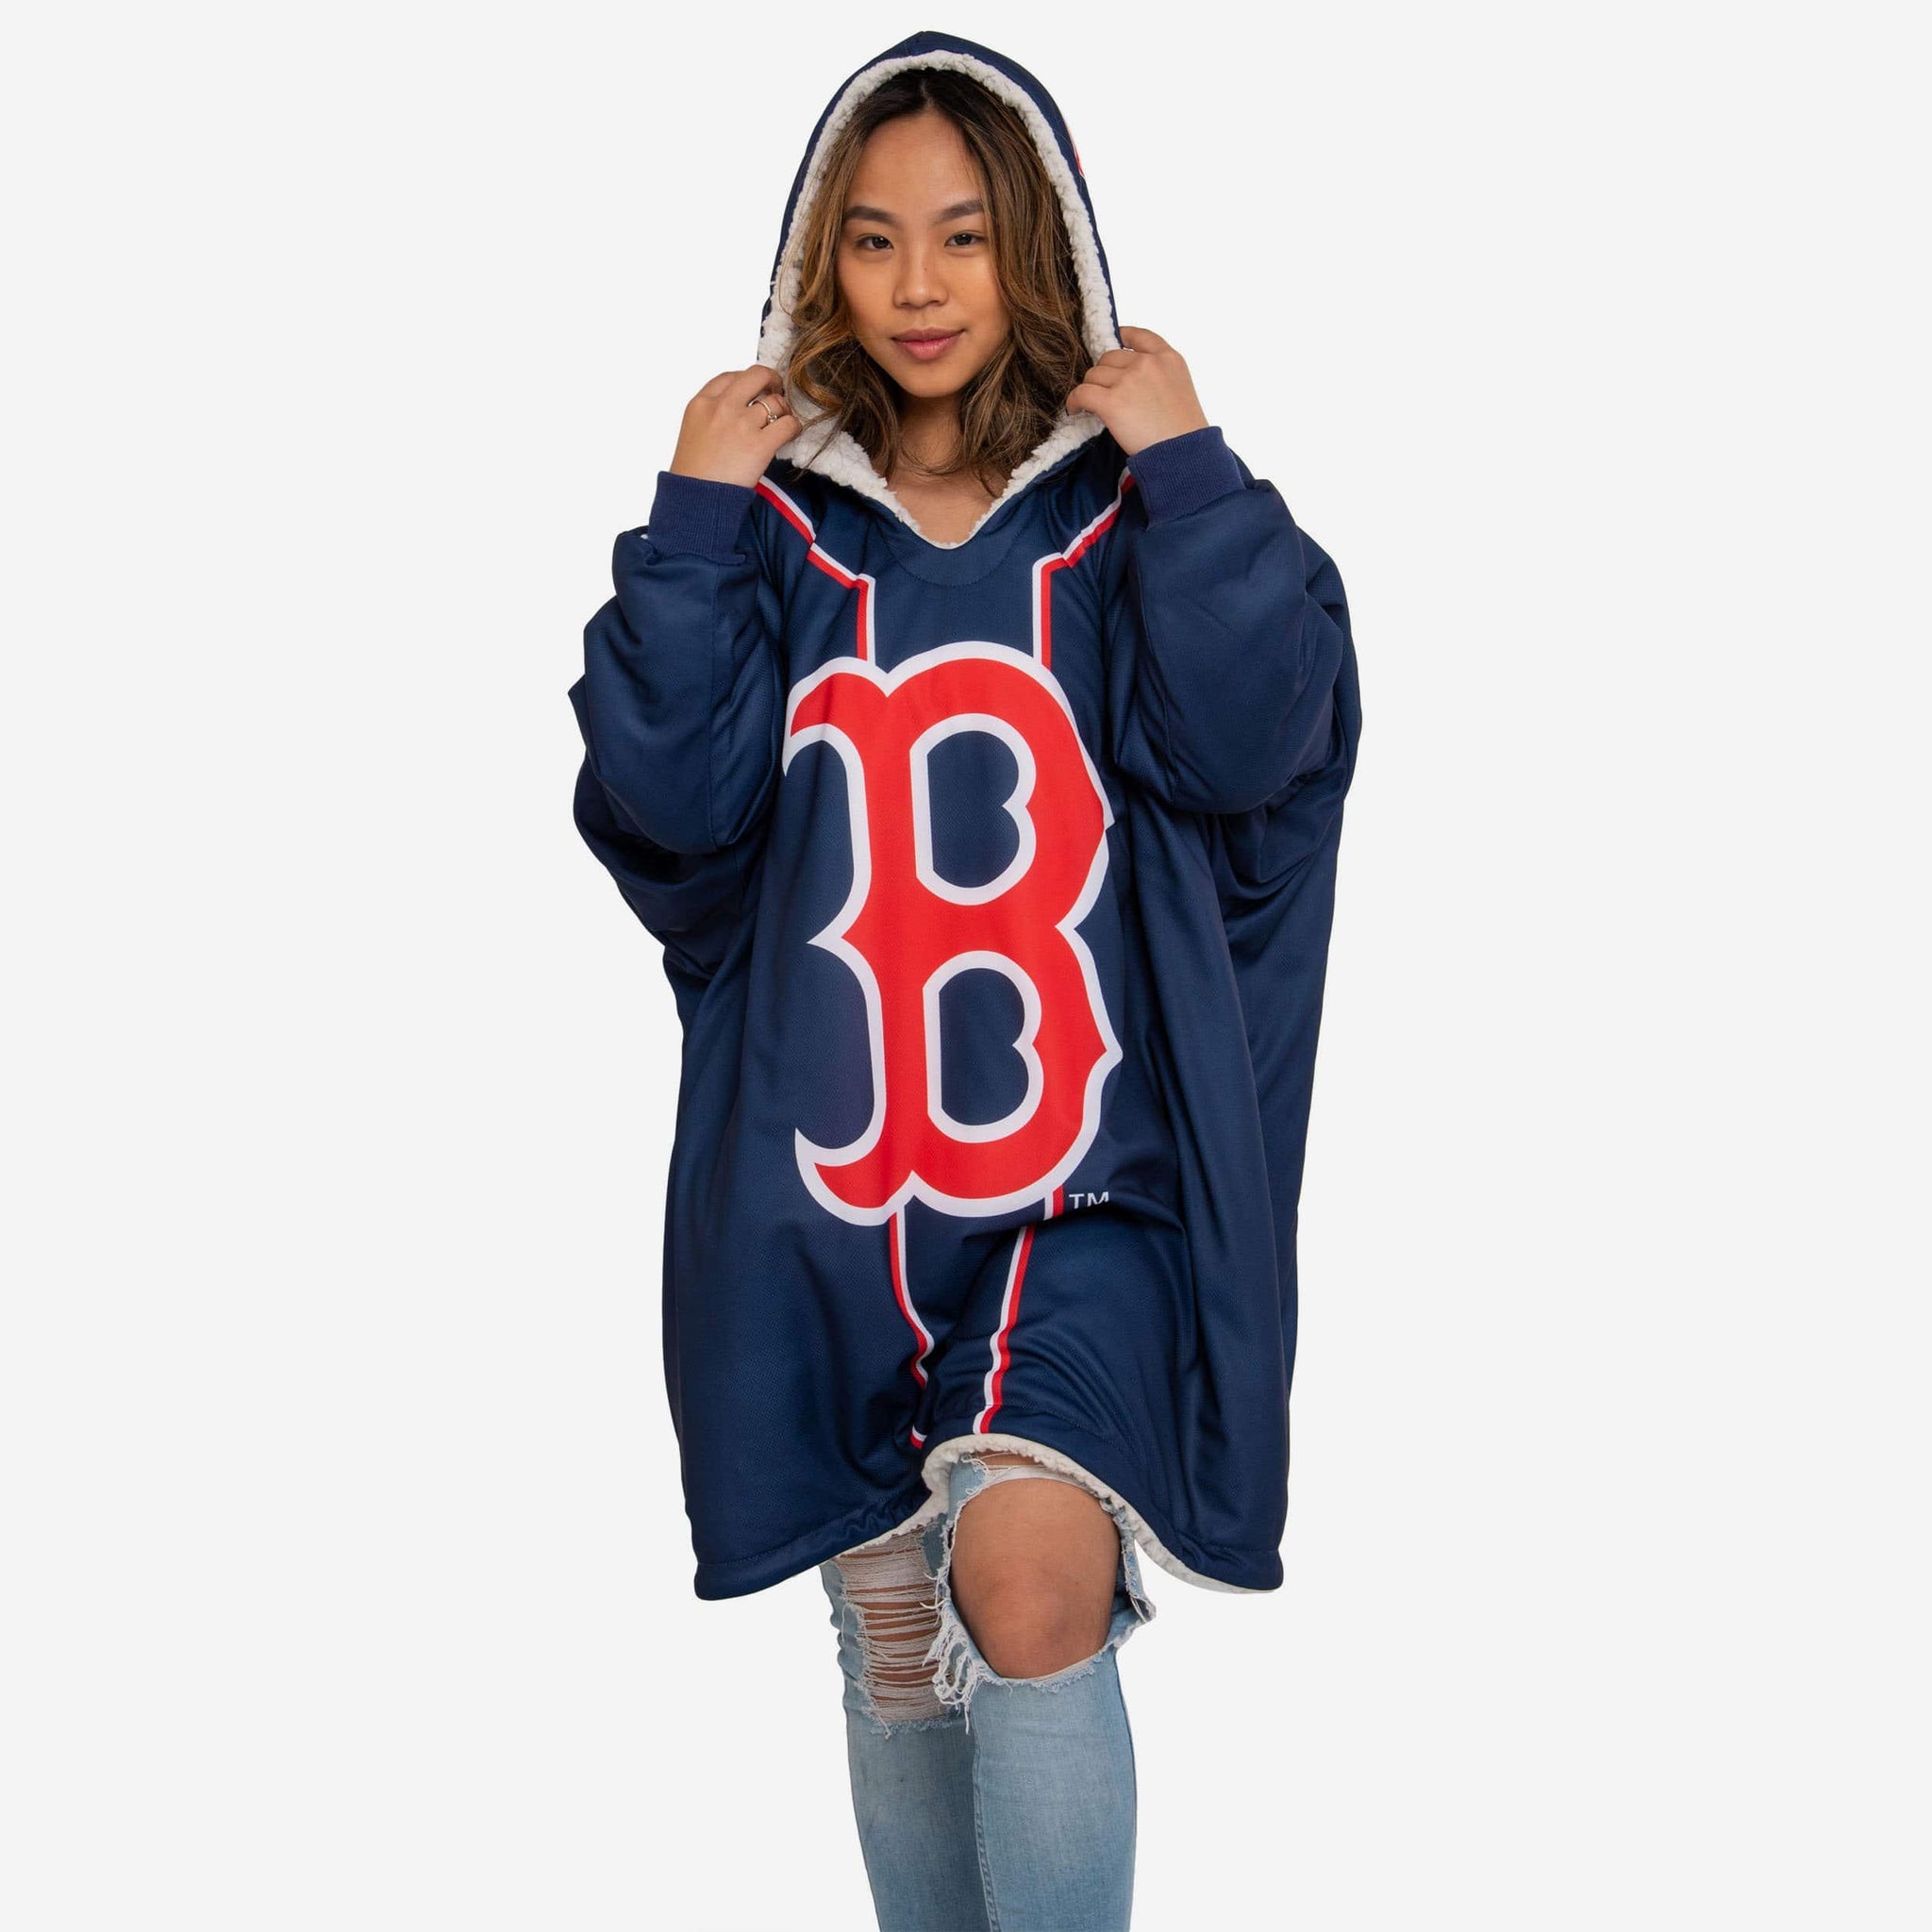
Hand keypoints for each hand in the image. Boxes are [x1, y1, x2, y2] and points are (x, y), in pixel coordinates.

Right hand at [668, 364, 799, 487]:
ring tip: (782, 422)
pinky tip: (791, 433)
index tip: (755, 389)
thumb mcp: (693, 431)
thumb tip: (739, 408)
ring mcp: (742, 424)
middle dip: (772, 380)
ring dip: (784, 410)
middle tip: (777, 391)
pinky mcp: (760, 444)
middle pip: (756, 375)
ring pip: (776, 402)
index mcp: (702, 403)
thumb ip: (712, 414)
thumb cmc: (693, 473)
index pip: (730, 376)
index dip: (747, 380)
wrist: (695, 498)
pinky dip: (794, 427)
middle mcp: (722, 407)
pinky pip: (789, 424)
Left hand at [1065, 325, 1210, 456]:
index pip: (1139, 335)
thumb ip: (1159, 375)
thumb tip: (1129, 378)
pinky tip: (1075, 409)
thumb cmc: (1184, 431)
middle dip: (1105, 374)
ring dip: (1091, 388)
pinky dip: (1074, 401)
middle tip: (1105, 392)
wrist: (1183, 453)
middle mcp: (1147, 364)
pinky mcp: (1112, 403)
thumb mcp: (1181, 389)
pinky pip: (1082, 393)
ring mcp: (1128, 381)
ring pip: (1094, 374)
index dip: (1123, 337)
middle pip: (1110, 357)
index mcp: (1168, 358)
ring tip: (1091, 404)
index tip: (1114, 342)